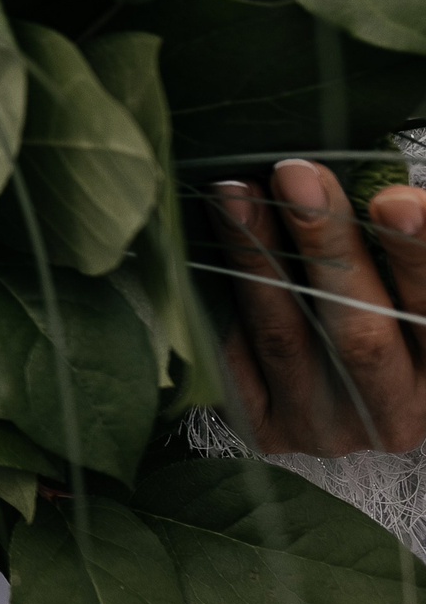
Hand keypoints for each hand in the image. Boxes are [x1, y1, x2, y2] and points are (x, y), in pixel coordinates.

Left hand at [210, 160, 425, 454]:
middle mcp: (396, 411)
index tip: (391, 201)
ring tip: (232, 192)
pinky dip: (216, 296)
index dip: (416, 256)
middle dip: (327, 246)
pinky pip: (233, 358)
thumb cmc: (370, 302)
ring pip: (286, 338)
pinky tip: (198, 245)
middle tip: (295, 175)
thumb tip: (355, 183)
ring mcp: (329, 428)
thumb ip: (393, 235)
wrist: (326, 389)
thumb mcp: (395, 278)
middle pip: (361, 333)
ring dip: (256, 257)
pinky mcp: (267, 429)